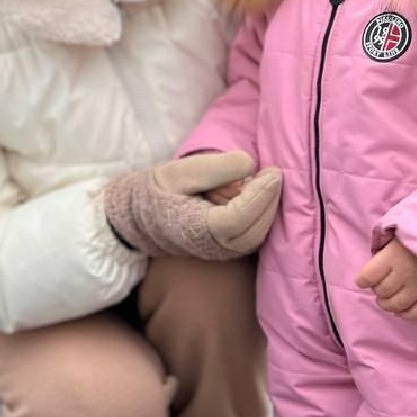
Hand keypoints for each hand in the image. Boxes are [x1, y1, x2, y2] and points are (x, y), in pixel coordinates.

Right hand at [104, 151, 282, 259]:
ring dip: (265, 205)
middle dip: (268, 198)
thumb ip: (213, 167)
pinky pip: (255, 233)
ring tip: (254, 181)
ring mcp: (224, 252)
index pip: (239, 218)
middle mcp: (214, 247)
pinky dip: (261, 213)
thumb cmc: (158, 191)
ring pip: (258, 232)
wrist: (142, 216)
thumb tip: (250, 164)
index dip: (260, 195)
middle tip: (270, 172)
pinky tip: (254, 193)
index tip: (274, 172)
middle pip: (256, 227)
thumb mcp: (178, 171)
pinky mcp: (230, 249)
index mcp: (198, 229)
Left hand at [355, 238, 416, 318]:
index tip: (364, 279)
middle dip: (377, 290)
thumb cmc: (416, 238)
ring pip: (396, 305)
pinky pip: (415, 313)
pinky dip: (405, 314)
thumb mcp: (395, 237)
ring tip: (388, 298)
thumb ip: (381, 251)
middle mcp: (406, 273)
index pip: (367, 276)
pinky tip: (401, 308)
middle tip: (381, 285)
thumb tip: (369, 272)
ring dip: (387, 304)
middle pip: (382, 291)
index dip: (363, 280)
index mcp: (393, 256)